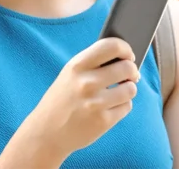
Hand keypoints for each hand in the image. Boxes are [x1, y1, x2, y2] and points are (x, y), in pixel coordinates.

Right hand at [27, 38, 139, 158]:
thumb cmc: (63, 98)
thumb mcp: (71, 74)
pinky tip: (111, 106)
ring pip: (131, 89)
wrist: (46, 132)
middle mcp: (87, 83)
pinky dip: (123, 105)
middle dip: (132, 71)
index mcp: (78, 66)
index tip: (129, 55)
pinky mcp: (103, 121)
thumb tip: (126, 57)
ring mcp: (95, 103)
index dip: (126, 48)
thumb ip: (94, 62)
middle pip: (127, 68)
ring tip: (120, 91)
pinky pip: (127, 106)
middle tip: (130, 74)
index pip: (112, 46)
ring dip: (129, 89)